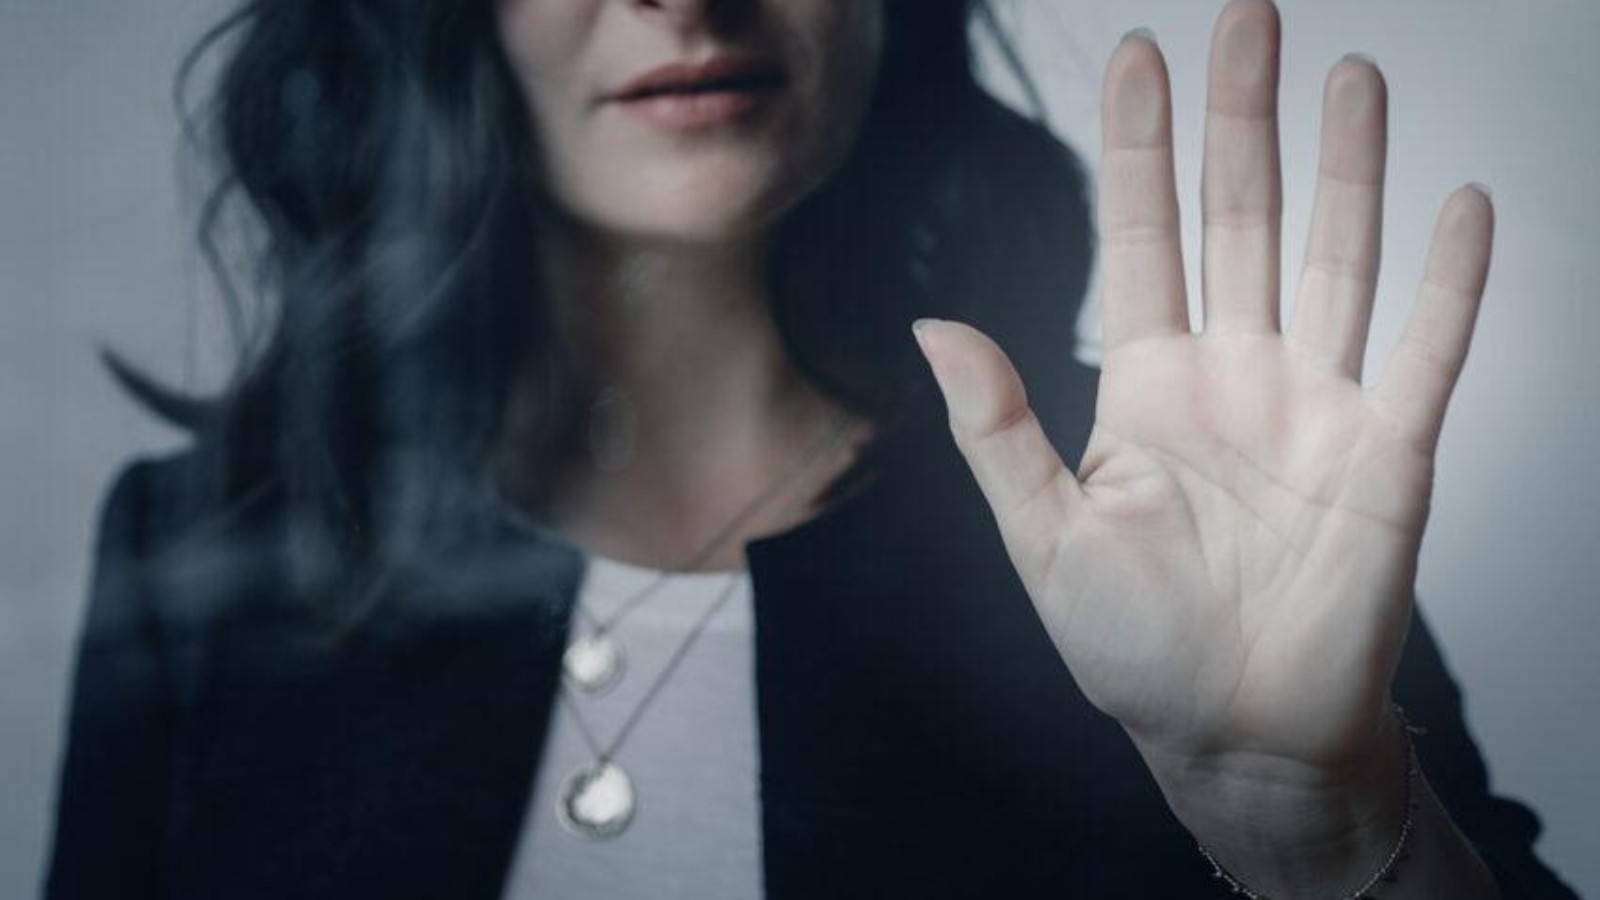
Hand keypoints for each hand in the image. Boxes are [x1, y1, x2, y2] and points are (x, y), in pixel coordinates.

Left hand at [915, 0, 1492, 855]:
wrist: (1233, 736)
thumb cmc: (1133, 649)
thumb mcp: (1040, 535)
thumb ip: (996, 426)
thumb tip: (934, 326)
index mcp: (1146, 387)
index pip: (1143, 239)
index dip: (1141, 148)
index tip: (1137, 56)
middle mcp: (1236, 377)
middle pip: (1239, 220)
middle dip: (1241, 119)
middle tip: (1248, 17)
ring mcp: (1318, 407)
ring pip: (1334, 260)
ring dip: (1345, 168)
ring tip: (1349, 76)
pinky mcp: (1389, 457)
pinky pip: (1428, 354)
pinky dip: (1449, 283)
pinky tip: (1458, 203)